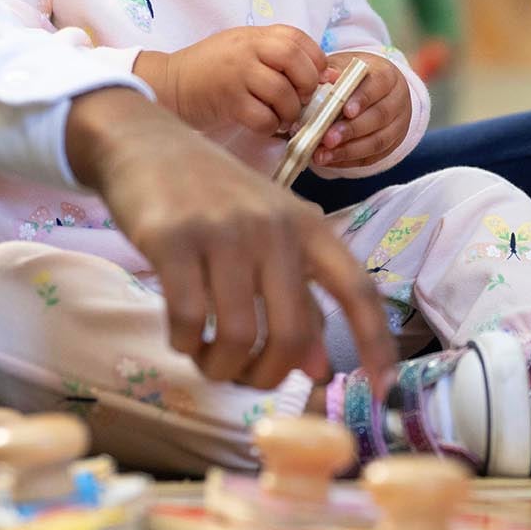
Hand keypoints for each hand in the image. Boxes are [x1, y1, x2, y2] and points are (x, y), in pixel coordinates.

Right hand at [66, 87, 396, 388]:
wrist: (144, 142)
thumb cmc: (213, 196)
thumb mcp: (268, 234)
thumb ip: (298, 296)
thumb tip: (320, 369)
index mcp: (308, 225)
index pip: (357, 288)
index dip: (376, 342)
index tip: (386, 388)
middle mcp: (273, 227)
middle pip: (292, 334)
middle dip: (268, 376)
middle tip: (245, 379)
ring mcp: (223, 231)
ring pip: (237, 336)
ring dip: (220, 367)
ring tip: (206, 360)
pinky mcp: (173, 239)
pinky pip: (188, 320)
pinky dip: (183, 345)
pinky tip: (180, 337)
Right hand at [134, 25, 327, 135]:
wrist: (168, 83)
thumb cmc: (211, 69)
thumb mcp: (243, 50)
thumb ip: (277, 56)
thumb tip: (327, 75)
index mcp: (254, 35)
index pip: (298, 39)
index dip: (316, 60)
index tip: (318, 77)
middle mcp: (246, 50)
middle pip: (295, 60)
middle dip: (308, 84)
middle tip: (302, 99)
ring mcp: (236, 74)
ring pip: (282, 93)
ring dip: (290, 111)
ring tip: (282, 116)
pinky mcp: (227, 101)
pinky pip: (263, 117)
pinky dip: (270, 126)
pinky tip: (263, 124)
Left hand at [312, 53, 411, 171]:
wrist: (373, 89)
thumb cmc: (353, 77)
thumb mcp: (344, 67)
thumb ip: (333, 71)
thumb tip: (325, 77)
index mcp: (387, 75)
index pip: (378, 85)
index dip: (363, 99)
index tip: (345, 110)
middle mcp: (397, 100)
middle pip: (380, 116)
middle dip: (352, 130)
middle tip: (327, 139)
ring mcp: (398, 125)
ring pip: (378, 141)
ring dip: (348, 151)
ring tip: (323, 155)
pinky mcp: (392, 145)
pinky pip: (373, 157)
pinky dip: (349, 161)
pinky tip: (330, 161)